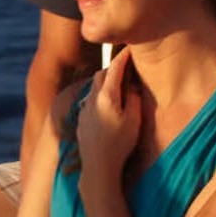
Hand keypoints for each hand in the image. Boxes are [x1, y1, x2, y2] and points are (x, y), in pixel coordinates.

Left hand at [76, 48, 139, 178]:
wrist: (97, 166)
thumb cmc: (119, 144)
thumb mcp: (134, 120)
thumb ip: (134, 99)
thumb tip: (132, 86)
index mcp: (106, 97)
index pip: (114, 69)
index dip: (123, 58)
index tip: (130, 50)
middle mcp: (92, 100)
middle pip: (101, 76)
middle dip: (113, 68)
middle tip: (126, 65)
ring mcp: (84, 109)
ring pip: (94, 88)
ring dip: (106, 83)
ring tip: (119, 84)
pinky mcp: (81, 120)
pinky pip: (90, 100)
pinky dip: (100, 95)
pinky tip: (108, 104)